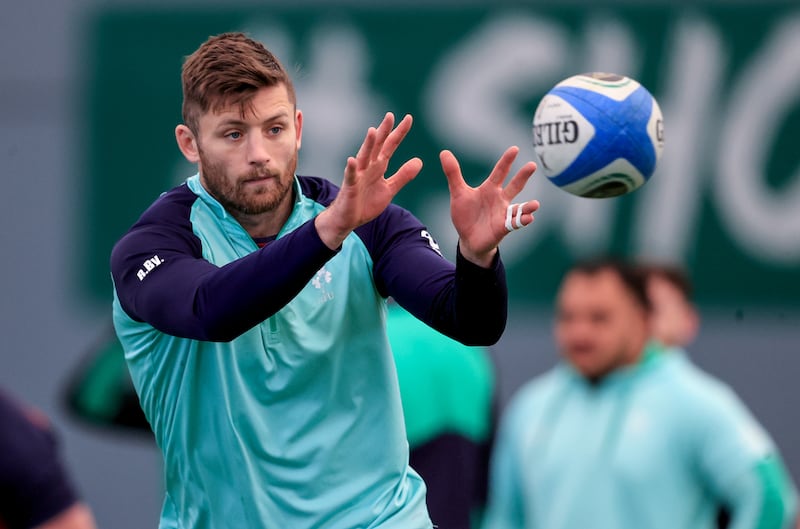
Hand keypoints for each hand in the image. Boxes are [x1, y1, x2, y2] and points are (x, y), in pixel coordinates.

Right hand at [316, 112, 422, 248]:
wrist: (348, 219)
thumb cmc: (366, 202)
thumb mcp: (389, 188)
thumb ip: (403, 175)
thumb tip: (419, 161)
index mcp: (378, 166)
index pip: (390, 145)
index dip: (399, 133)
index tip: (408, 118)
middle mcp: (368, 167)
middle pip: (377, 146)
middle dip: (384, 131)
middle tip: (390, 116)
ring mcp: (357, 175)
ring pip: (363, 157)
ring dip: (367, 145)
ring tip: (372, 131)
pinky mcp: (350, 187)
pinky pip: (350, 176)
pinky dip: (351, 169)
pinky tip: (352, 160)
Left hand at [441, 146, 538, 266]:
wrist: (468, 239)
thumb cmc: (466, 214)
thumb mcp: (458, 193)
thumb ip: (453, 174)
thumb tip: (444, 152)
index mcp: (490, 189)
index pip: (500, 172)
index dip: (506, 161)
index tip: (514, 149)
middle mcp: (500, 199)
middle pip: (514, 186)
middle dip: (523, 176)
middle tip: (532, 165)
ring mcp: (503, 213)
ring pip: (519, 208)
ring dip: (528, 207)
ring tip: (535, 205)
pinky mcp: (503, 227)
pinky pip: (515, 224)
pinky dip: (522, 221)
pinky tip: (528, 218)